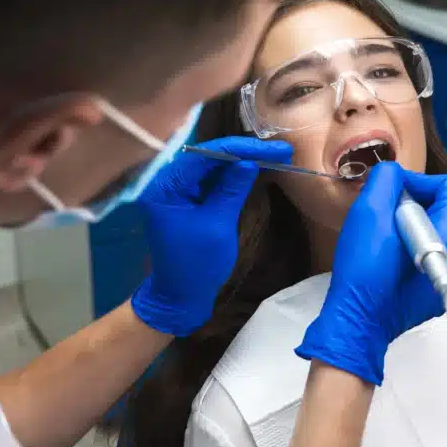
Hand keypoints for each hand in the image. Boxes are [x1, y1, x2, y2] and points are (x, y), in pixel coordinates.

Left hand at [130, 136, 291, 335]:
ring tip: (274, 155)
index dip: (241, 148)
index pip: (205, 154)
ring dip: (242, 160)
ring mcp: (178, 191)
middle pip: (209, 156)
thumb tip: (249, 161)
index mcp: (166, 187)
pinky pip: (212, 180)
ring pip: (213, 166)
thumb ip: (231, 190)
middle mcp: (168, 182)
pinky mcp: (189, 200)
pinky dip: (234, 175)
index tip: (274, 149)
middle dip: (244, 151)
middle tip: (279, 150)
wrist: (179, 297)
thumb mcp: (218, 225)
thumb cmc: (196, 265)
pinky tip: (256, 168)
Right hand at [295, 162, 446, 384]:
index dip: (418, 182)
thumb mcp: (370, 212)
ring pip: (432, 231)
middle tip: (383, 217)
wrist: (356, 324)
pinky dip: (406, 245)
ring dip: (406, 225)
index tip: (393, 194)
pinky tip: (384, 256)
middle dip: (411, 205)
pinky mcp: (432, 289)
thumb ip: (388, 179)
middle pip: (443, 209)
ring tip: (381, 238)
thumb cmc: (363, 275)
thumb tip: (395, 174)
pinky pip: (426, 252)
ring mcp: (446, 277)